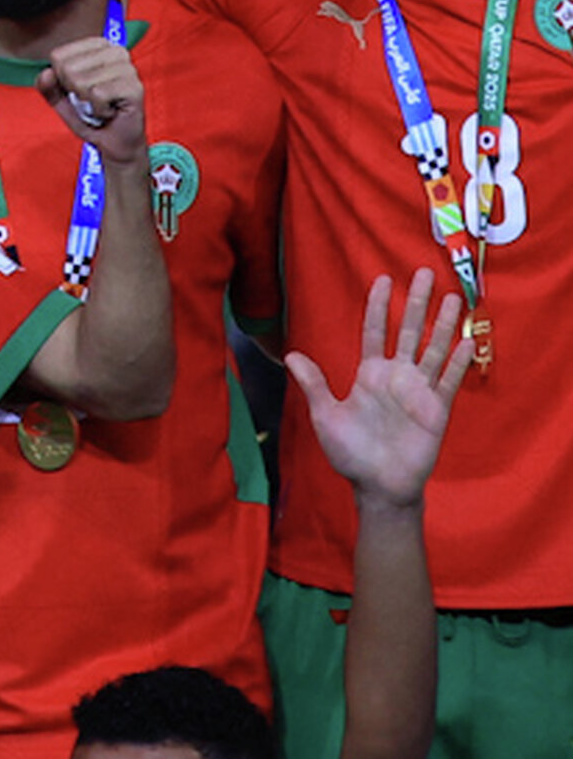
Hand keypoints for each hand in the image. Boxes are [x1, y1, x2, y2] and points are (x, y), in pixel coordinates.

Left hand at [40, 32, 145, 167]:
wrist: (115, 142)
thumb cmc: (90, 115)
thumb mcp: (61, 100)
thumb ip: (48, 86)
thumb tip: (46, 73)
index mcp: (98, 46)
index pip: (58, 56)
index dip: (61, 79)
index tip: (78, 89)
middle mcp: (116, 51)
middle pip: (68, 68)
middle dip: (73, 92)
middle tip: (91, 100)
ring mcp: (128, 68)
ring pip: (81, 81)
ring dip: (87, 102)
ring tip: (101, 105)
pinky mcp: (134, 87)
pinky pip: (97, 95)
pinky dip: (98, 110)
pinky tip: (110, 111)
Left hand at [288, 268, 472, 513]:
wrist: (378, 486)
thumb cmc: (350, 453)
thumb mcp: (326, 415)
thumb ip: (314, 384)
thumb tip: (290, 354)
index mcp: (369, 374)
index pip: (374, 330)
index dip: (378, 306)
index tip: (383, 279)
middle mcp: (396, 377)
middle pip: (409, 331)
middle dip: (417, 302)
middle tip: (425, 272)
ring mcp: (418, 391)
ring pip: (434, 349)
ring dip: (444, 325)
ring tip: (455, 298)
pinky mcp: (437, 410)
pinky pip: (450, 382)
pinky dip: (458, 363)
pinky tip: (468, 342)